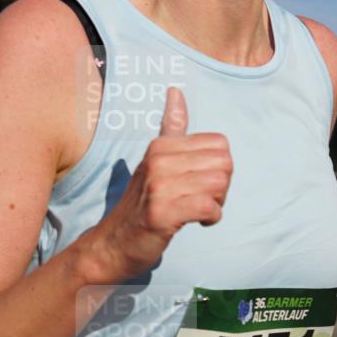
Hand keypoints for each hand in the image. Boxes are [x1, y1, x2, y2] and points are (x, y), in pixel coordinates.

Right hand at [84, 87, 232, 281]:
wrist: (112, 245)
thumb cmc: (141, 205)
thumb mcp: (154, 161)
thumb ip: (170, 128)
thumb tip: (176, 91)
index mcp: (160, 146)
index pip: (220, 144)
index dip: (218, 167)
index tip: (199, 183)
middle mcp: (158, 160)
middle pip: (224, 163)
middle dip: (222, 186)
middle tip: (201, 199)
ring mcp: (158, 186)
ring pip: (219, 184)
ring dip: (216, 204)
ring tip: (196, 211)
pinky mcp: (161, 213)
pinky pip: (208, 207)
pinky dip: (210, 218)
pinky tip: (196, 223)